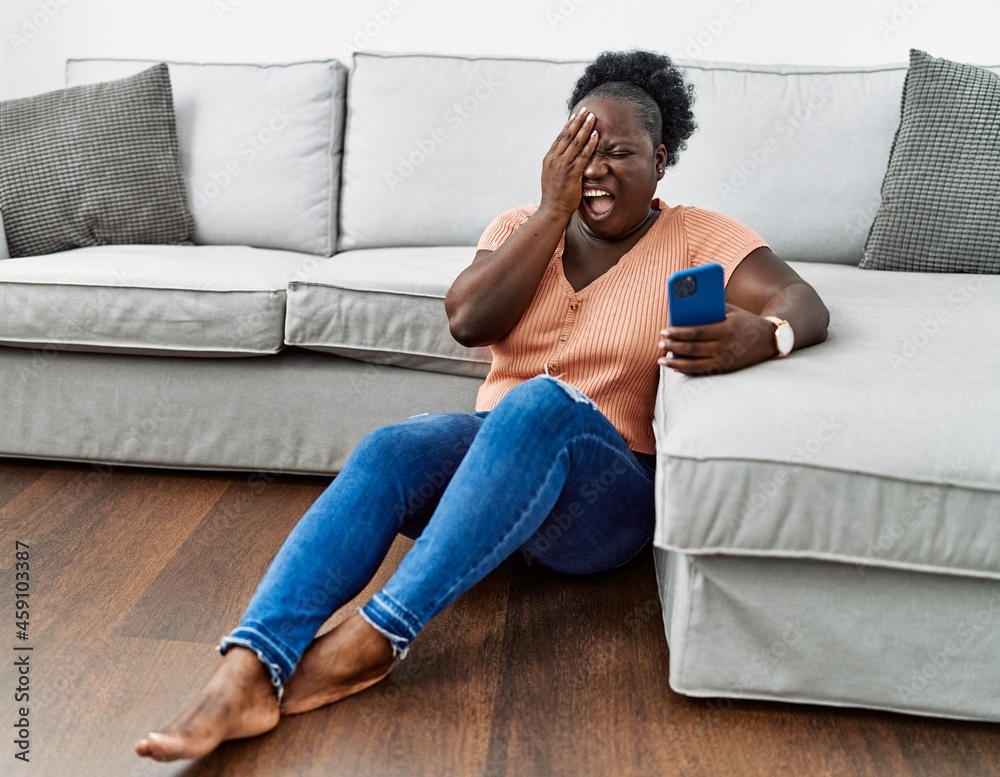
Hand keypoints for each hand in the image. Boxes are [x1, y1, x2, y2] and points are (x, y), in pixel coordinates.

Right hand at [539, 108, 598, 217]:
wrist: (552, 209)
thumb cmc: (554, 195)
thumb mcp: (551, 175)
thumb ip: (557, 163)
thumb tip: (565, 155)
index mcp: (549, 159)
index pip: (560, 138)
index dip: (568, 126)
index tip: (575, 116)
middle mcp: (555, 160)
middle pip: (568, 136)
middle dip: (578, 121)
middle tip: (585, 110)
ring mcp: (563, 166)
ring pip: (576, 142)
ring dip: (585, 128)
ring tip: (592, 117)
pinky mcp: (572, 173)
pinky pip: (583, 155)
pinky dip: (590, 144)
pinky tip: (595, 135)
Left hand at [657, 304, 777, 375]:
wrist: (769, 340)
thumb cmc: (744, 320)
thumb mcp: (730, 310)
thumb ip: (710, 308)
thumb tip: (683, 306)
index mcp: (726, 329)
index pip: (696, 332)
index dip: (678, 332)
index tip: (664, 331)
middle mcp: (725, 347)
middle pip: (692, 349)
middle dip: (672, 346)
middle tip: (660, 343)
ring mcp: (725, 361)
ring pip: (694, 365)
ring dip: (675, 363)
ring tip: (661, 360)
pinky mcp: (726, 370)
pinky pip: (702, 372)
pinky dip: (686, 371)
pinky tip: (675, 368)